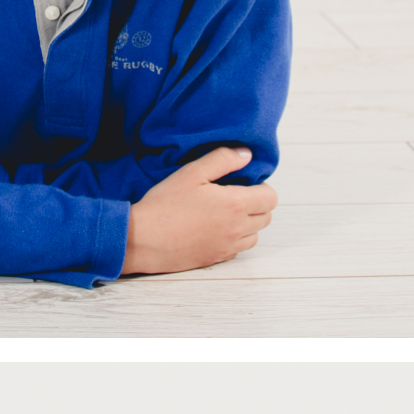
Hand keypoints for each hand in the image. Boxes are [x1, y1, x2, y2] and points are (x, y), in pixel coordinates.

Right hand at [124, 147, 278, 274]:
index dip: (262, 188)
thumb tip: (246, 154)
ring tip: (225, 213)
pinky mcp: (217, 259)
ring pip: (255, 236)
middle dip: (257, 205)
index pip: (270, 198)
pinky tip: (214, 229)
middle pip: (266, 218)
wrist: (143, 240)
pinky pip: (238, 249)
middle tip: (235, 196)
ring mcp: (228, 247)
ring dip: (248, 224)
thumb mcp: (192, 173)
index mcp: (235, 205)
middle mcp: (237, 229)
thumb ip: (222, 159)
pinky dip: (234, 239)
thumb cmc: (164, 205)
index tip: (245, 184)